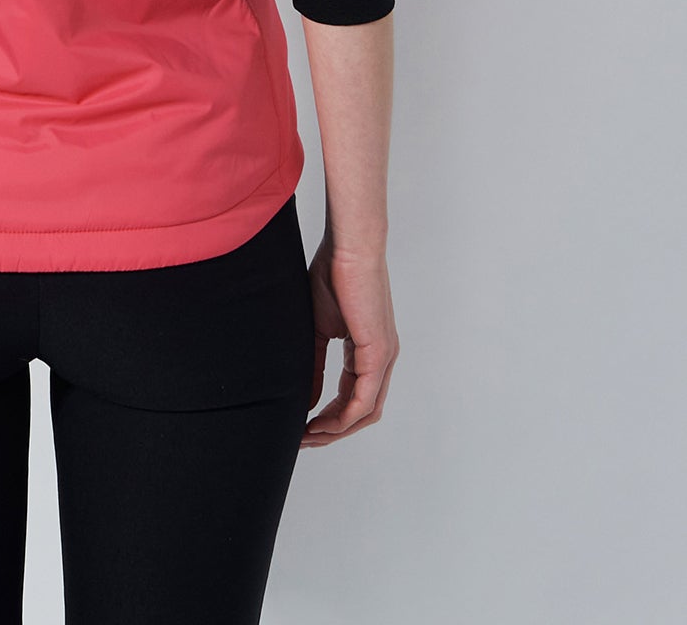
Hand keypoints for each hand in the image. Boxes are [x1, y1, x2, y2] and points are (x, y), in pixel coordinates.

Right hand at [302, 237, 398, 446]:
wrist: (348, 247)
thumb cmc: (332, 274)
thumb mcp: (317, 327)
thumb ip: (315, 364)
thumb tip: (308, 399)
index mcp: (369, 351)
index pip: (353, 397)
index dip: (329, 418)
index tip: (302, 427)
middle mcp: (382, 359)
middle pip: (363, 412)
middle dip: (333, 431)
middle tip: (303, 440)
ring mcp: (384, 357)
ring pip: (366, 411)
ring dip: (337, 429)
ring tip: (308, 435)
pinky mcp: (378, 353)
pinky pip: (363, 399)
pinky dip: (342, 416)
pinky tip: (320, 422)